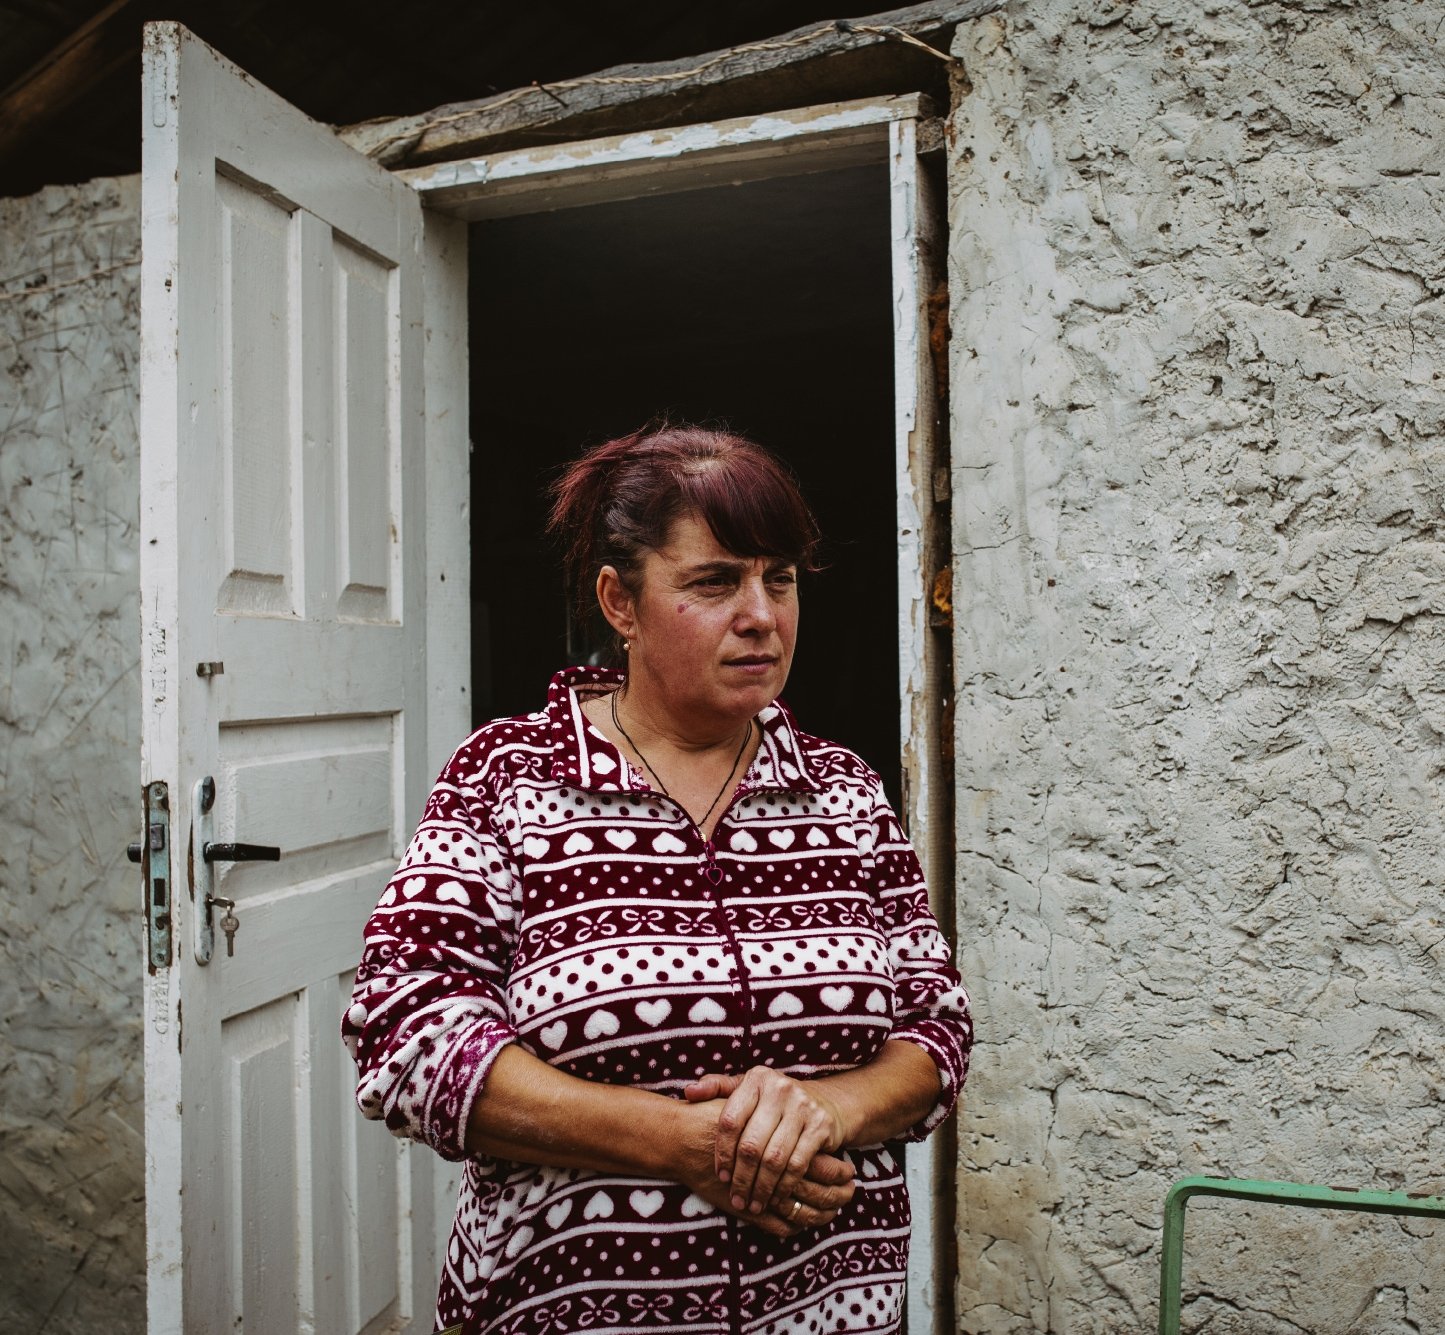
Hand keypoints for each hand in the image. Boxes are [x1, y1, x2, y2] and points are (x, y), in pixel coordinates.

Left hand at [668, 1094, 852, 1236]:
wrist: (826, 1103)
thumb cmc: (775, 1102)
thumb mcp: (748, 1089)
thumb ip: (718, 1088)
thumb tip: (689, 1093)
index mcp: (756, 1079)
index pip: (730, 1121)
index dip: (722, 1153)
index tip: (720, 1175)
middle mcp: (780, 1088)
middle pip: (751, 1144)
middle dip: (741, 1178)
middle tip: (736, 1198)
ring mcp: (803, 1106)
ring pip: (774, 1158)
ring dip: (761, 1187)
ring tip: (752, 1204)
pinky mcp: (821, 1126)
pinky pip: (796, 1164)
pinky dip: (784, 1186)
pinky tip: (775, 1198)